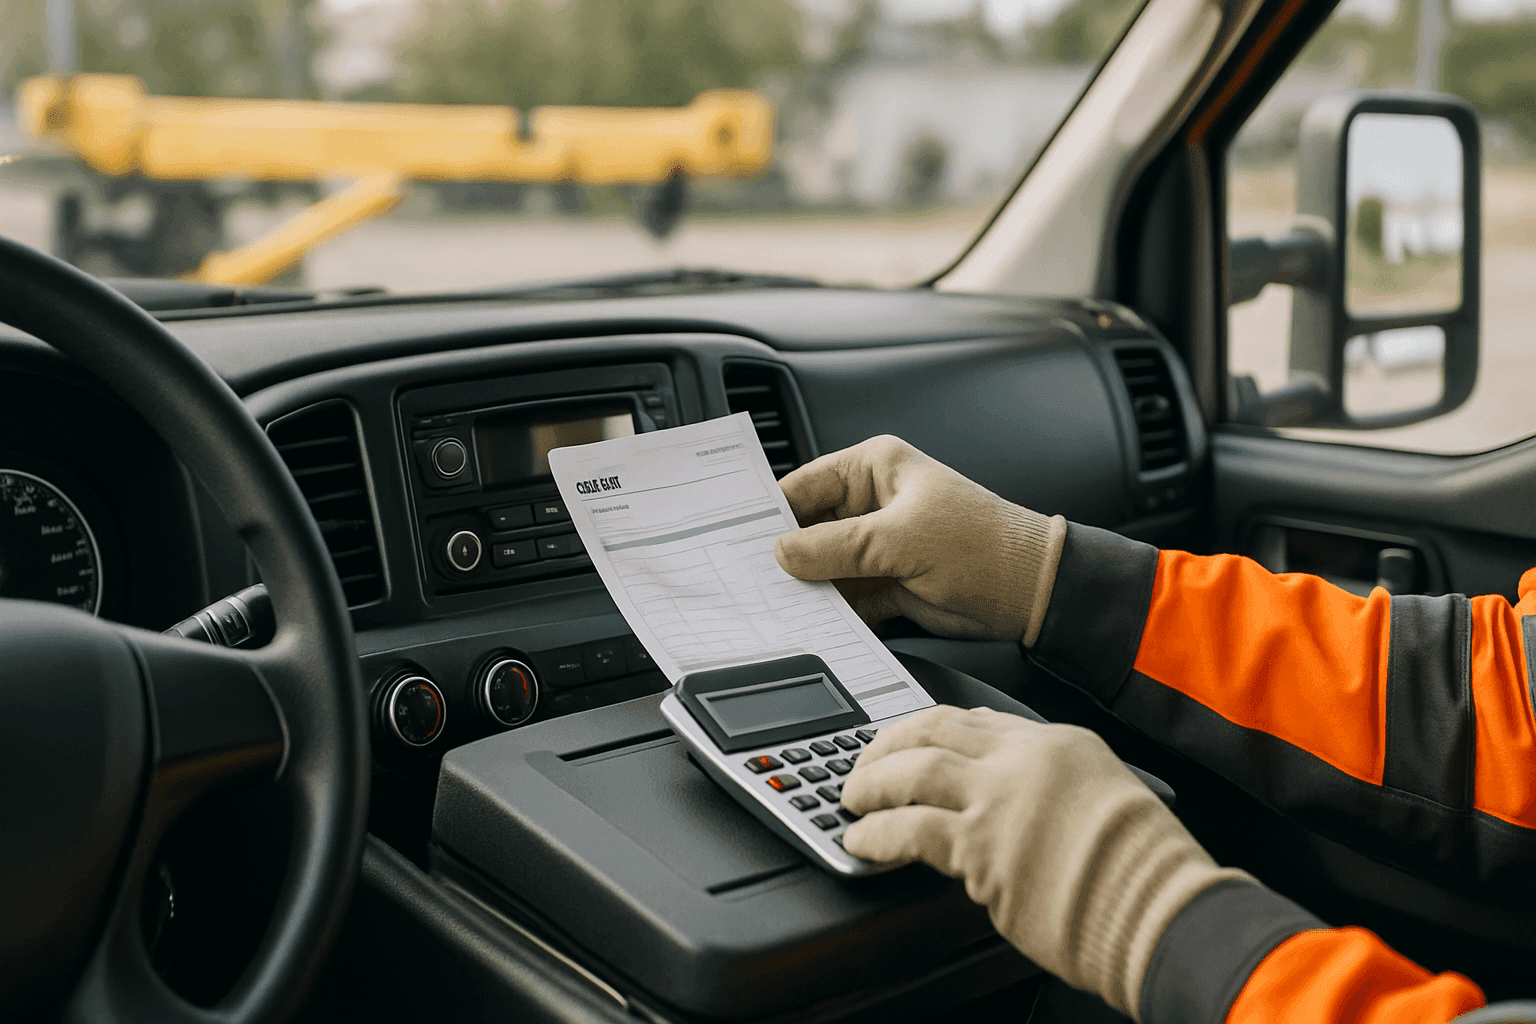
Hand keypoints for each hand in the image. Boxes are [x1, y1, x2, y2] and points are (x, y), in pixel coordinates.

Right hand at [774, 436, 1064, 644]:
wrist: (1032, 593)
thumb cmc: (985, 545)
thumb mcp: (901, 538)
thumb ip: (837, 546)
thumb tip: (783, 552)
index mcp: (874, 469)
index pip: (805, 486)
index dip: (772, 513)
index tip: (739, 539)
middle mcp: (872, 504)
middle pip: (808, 529)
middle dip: (786, 556)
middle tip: (751, 578)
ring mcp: (878, 546)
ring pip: (823, 568)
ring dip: (806, 588)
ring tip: (773, 606)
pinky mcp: (886, 584)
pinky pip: (844, 598)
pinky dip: (830, 612)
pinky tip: (808, 623)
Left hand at [841, 706, 1246, 1017]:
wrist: (1163, 909)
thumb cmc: (1146, 872)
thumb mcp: (1108, 797)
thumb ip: (1053, 787)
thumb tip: (1011, 799)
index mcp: (1057, 742)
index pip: (975, 719)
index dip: (929, 731)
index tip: (908, 742)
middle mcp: (1023, 759)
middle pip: (932, 729)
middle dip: (888, 744)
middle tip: (864, 763)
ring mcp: (999, 799)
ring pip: (912, 770)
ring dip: (871, 784)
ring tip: (851, 800)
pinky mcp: (980, 847)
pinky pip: (907, 829)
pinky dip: (875, 834)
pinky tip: (862, 842)